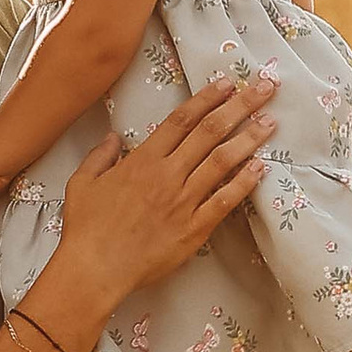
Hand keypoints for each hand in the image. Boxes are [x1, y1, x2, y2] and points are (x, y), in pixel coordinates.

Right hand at [50, 81, 273, 307]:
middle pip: (210, 132)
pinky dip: (244, 183)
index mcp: (142, 161)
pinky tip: (260, 168)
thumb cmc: (85, 228)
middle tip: (264, 87)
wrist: (94, 269)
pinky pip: (224, 201)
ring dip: (249, 138)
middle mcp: (167, 175)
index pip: (181, 120)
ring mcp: (183, 202)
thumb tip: (113, 137)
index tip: (227, 83)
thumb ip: (100, 156)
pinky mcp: (194, 229)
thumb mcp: (82, 182)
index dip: (207, 98)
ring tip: (270, 121)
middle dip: (240, 106)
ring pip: (222, 162)